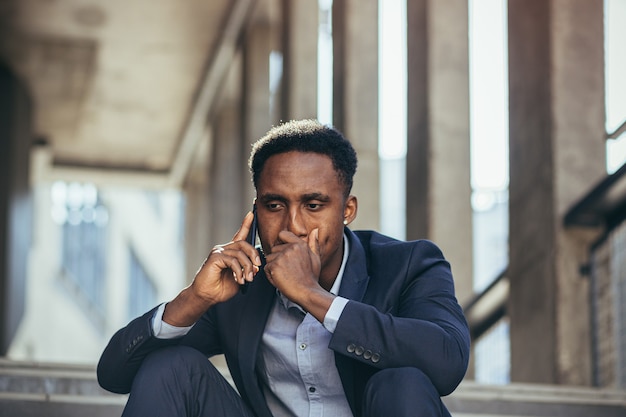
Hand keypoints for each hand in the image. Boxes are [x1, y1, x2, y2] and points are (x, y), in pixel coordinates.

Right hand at [163, 211, 260, 325]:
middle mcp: (224, 249)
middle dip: (254, 256)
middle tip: (256, 269)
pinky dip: (238, 270)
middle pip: (244, 244)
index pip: (240, 234)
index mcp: (230, 252)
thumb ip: (247, 270)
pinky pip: (232, 260)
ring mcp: (218, 251)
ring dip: (247, 267)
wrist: (206, 296)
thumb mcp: (240, 278)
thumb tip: (256, 267)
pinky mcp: (215, 257)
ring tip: (247, 279)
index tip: (252, 212)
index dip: (246, 223)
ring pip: (240, 253)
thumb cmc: (221, 288)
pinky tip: (238, 279)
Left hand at [264, 228, 321, 304]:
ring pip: (269, 259)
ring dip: (274, 268)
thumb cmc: (311, 278)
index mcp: (300, 245)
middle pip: (274, 249)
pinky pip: (266, 269)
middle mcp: (291, 248)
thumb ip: (313, 243)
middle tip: (287, 270)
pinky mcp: (275, 266)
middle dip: (277, 259)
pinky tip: (281, 280)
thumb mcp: (316, 258)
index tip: (284, 253)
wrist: (308, 292)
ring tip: (284, 275)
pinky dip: (271, 276)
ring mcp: (282, 256)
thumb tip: (315, 231)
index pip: (282, 234)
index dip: (280, 243)